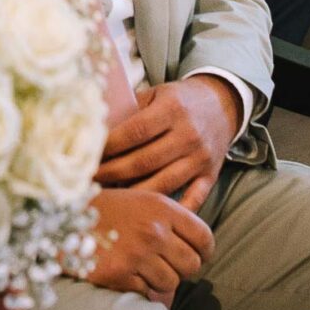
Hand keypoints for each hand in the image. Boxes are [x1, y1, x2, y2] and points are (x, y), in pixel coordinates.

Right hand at [86, 187, 214, 306]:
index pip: (204, 237)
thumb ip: (171, 221)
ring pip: (171, 283)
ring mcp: (137, 255)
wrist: (66, 217)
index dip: (205, 251)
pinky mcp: (119, 275)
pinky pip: (146, 293)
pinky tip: (128, 274)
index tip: (199, 255)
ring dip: (161, 280)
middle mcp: (154, 231)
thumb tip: (198, 249)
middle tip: (169, 264)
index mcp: (163, 208)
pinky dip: (140, 288)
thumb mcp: (143, 200)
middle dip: (183, 269)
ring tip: (146, 269)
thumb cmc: (109, 208)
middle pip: (192, 265)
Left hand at [96, 76, 241, 210]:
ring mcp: (201, 157)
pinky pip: (191, 200)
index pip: (135, 131)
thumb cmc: (180, 100)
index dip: (109, 146)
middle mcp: (189, 133)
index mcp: (172, 108)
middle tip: (89, 181)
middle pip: (144, 161)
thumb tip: (93, 128)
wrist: (222, 105)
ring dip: (133, 195)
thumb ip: (130, 109)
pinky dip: (172, 212)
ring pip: (163, 185)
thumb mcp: (157, 94)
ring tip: (111, 197)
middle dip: (112, 173)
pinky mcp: (211, 175)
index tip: (87, 155)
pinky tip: (149, 216)